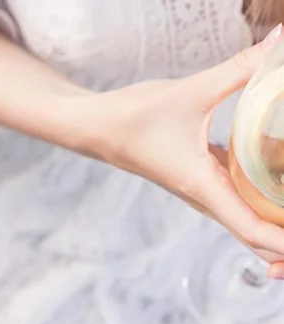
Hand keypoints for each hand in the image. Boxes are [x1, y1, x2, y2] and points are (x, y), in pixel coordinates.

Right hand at [82, 24, 283, 276]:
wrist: (93, 127)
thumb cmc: (131, 117)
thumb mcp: (190, 92)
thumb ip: (241, 69)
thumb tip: (279, 42)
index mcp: (202, 186)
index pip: (251, 229)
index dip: (283, 244)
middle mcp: (204, 197)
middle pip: (255, 237)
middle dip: (283, 248)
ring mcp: (203, 191)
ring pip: (248, 222)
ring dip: (276, 229)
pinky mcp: (202, 179)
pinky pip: (239, 201)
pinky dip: (264, 206)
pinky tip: (281, 190)